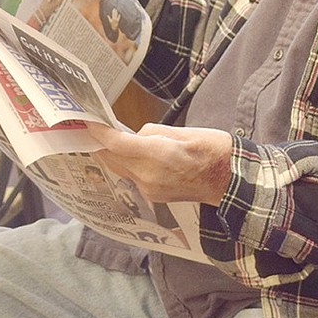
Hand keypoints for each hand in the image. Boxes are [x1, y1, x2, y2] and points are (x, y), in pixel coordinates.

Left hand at [90, 124, 232, 205]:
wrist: (230, 180)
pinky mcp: (154, 196)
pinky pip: (133, 177)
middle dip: (101, 143)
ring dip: (114, 154)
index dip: (98, 132)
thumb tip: (135, 136)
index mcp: (157, 155)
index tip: (87, 121)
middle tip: (92, 126)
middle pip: (112, 158)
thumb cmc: (212, 149)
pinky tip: (132, 154)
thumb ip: (151, 133)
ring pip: (121, 168)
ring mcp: (150, 189)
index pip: (116, 143)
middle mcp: (149, 176)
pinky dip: (129, 164)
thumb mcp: (181, 130)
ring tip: (110, 138)